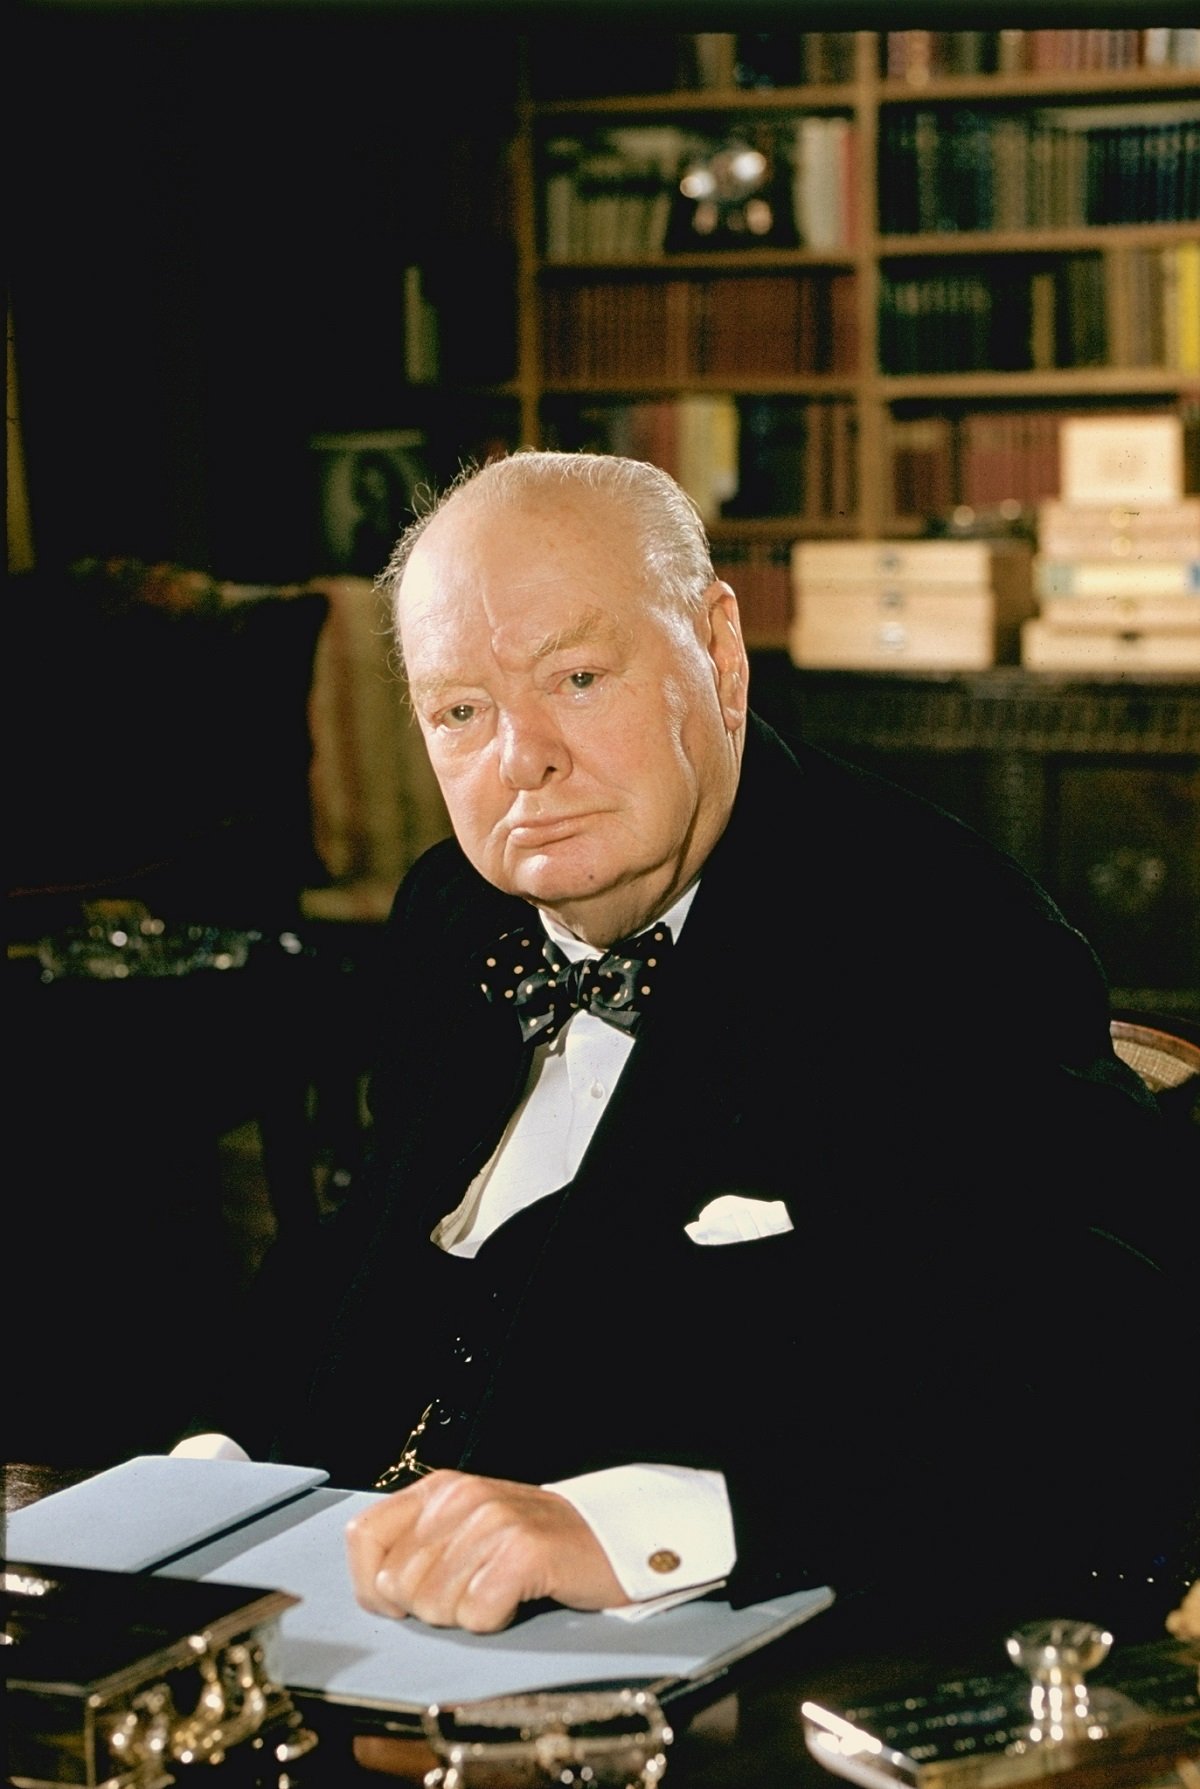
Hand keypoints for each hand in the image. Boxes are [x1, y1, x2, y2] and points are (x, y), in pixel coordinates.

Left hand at [344, 1470, 628, 1631]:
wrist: (611, 1538)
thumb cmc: (534, 1545)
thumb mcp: (466, 1533)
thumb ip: (419, 1550)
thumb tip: (375, 1591)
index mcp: (439, 1489)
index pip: (362, 1536)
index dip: (372, 1585)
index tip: (404, 1603)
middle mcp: (460, 1496)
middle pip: (396, 1584)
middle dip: (428, 1608)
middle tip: (472, 1592)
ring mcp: (492, 1520)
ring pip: (433, 1606)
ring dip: (465, 1615)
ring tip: (498, 1591)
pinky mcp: (522, 1551)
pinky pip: (476, 1614)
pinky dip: (495, 1620)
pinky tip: (517, 1599)